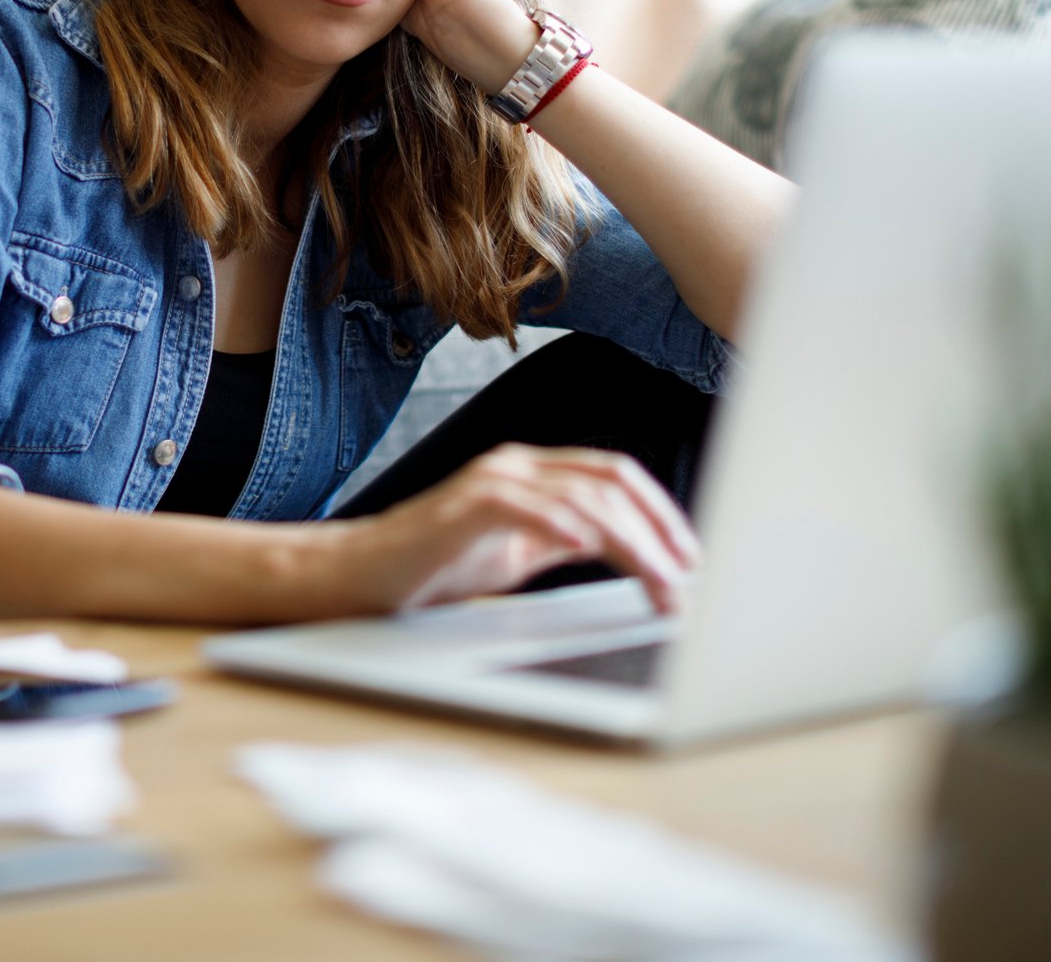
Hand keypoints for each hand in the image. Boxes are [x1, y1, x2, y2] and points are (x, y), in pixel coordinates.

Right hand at [326, 443, 700, 615]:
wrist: (361, 575)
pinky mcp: (461, 509)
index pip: (613, 477)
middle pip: (607, 484)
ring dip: (629, 544)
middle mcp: (515, 467)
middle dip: (657, 532)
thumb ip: (563, 541)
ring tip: (656, 583)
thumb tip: (629, 555)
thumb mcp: (517, 554)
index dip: (660, 512)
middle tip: (684, 580)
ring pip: (578, 498)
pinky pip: (519, 506)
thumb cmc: (434, 565)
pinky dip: (557, 524)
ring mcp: (487, 483)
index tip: (689, 557)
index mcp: (532, 474)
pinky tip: (586, 547)